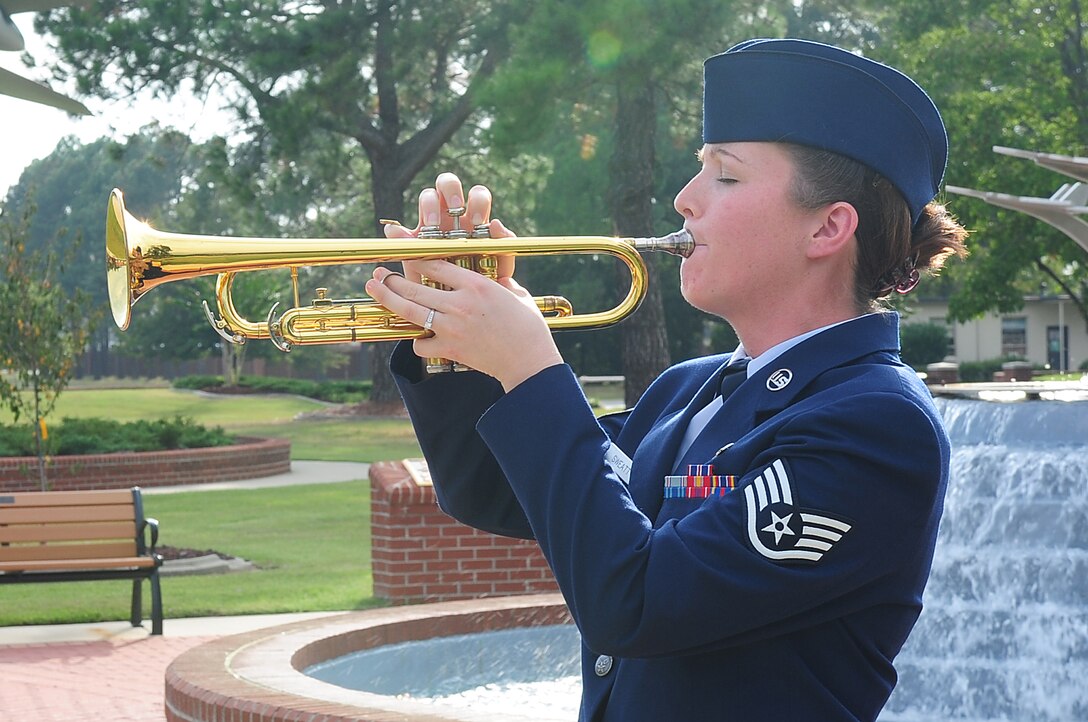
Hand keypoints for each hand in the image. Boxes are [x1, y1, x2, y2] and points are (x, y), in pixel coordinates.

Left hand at [364, 172, 563, 390]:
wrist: (529, 361)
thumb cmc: (528, 326)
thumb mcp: (516, 293)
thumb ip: (501, 278)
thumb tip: (498, 268)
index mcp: (476, 284)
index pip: (436, 264)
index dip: (416, 257)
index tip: (404, 253)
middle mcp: (460, 303)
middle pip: (414, 285)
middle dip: (391, 278)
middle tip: (378, 274)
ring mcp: (452, 327)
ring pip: (409, 309)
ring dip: (387, 298)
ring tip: (374, 289)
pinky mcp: (449, 349)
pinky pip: (421, 343)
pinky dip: (418, 340)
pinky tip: (417, 336)